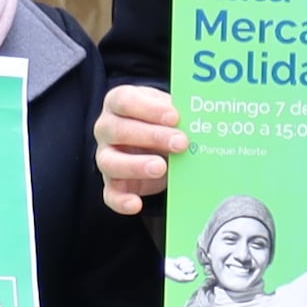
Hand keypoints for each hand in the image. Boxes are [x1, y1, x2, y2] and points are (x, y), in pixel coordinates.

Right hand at [97, 83, 185, 212]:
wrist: (155, 142)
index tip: (175, 117)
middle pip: (119, 130)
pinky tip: (137, 204)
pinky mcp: (111, 183)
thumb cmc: (161, 121)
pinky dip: (121, 201)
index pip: (125, 101)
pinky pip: (110, 194)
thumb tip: (200, 120)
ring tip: (161, 167)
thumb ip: (177, 113)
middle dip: (152, 136)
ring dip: (136, 166)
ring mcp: (106, 156)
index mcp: (118, 102)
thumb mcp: (168, 110)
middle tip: (181, 143)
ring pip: (110, 162)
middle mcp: (106, 128)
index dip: (149, 109)